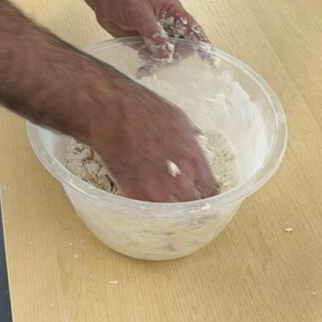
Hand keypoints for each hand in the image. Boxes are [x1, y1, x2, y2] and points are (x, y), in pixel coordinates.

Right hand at [92, 94, 218, 201]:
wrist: (111, 113)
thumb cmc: (142, 109)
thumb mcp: (177, 118)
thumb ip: (190, 136)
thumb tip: (195, 140)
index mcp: (193, 157)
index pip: (210, 187)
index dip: (208, 191)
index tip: (204, 192)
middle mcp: (179, 178)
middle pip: (194, 202)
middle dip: (193, 201)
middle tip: (187, 199)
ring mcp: (157, 190)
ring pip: (173, 213)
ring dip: (172, 208)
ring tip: (167, 204)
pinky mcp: (135, 195)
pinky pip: (149, 211)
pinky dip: (150, 209)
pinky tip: (148, 203)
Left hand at [93, 0, 210, 61]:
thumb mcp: (139, 12)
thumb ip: (153, 33)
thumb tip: (166, 54)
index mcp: (173, 12)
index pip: (194, 30)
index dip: (203, 45)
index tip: (211, 61)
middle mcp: (168, 24)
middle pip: (182, 47)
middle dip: (174, 56)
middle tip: (163, 60)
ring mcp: (156, 34)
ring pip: (167, 54)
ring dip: (159, 62)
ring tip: (147, 65)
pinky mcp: (144, 42)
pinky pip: (152, 57)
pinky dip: (149, 64)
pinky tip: (141, 70)